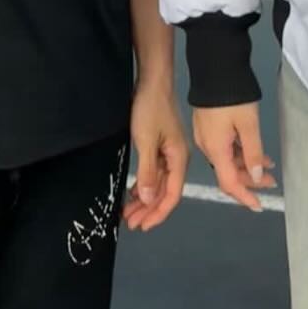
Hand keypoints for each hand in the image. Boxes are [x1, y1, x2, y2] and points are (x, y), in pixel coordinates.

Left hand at [121, 82, 188, 232]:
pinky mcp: (160, 147)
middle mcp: (177, 159)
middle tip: (130, 223)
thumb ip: (148, 172)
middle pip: (165, 192)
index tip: (142, 225)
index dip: (158, 213)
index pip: (172, 195)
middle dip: (149, 210)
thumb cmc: (150, 110)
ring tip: (128, 213)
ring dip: (144, 199)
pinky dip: (144, 185)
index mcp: (179, 159)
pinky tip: (133, 193)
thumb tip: (149, 200)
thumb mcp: (146, 141)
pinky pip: (154, 173)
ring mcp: (168, 153)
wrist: (152, 82)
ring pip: (158, 184)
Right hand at [192, 103, 275, 212]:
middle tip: (271, 182)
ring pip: (227, 160)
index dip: (244, 196)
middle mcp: (207, 147)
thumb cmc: (232, 96)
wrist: (214, 68)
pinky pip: (225, 148)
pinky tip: (256, 151)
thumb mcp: (248, 124)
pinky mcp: (208, 127)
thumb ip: (253, 153)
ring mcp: (206, 136)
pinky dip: (241, 153)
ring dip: (247, 166)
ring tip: (269, 166)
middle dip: (250, 181)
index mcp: (215, 149)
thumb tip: (257, 177)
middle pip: (228, 172)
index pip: (229, 183)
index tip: (258, 205)